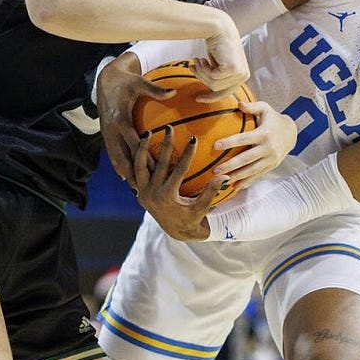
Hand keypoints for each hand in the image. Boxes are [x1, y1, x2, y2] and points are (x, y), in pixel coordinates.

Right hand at [97, 53, 172, 184]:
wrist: (105, 80)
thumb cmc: (126, 81)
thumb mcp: (140, 82)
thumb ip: (156, 90)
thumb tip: (173, 92)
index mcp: (121, 120)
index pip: (134, 143)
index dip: (143, 156)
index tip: (155, 169)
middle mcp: (111, 130)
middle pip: (122, 157)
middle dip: (132, 174)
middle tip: (143, 190)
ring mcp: (106, 134)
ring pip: (115, 159)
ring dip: (125, 173)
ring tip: (135, 190)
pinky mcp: (105, 135)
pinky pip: (112, 154)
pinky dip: (119, 166)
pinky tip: (127, 177)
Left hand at [129, 126, 221, 240]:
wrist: (175, 230)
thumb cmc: (192, 218)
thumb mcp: (202, 207)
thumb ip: (211, 192)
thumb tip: (225, 176)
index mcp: (168, 197)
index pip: (178, 171)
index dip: (187, 154)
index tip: (193, 139)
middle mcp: (152, 194)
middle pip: (158, 164)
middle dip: (165, 145)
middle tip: (169, 128)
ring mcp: (143, 193)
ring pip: (139, 167)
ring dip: (142, 149)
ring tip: (148, 132)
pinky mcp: (138, 192)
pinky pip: (134, 173)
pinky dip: (136, 159)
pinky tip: (140, 144)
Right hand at [194, 18, 248, 101]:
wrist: (218, 28)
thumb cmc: (217, 44)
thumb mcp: (218, 64)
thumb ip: (217, 77)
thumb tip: (209, 89)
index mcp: (242, 75)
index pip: (226, 92)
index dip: (211, 97)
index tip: (197, 99)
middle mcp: (244, 75)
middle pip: (218, 89)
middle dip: (203, 79)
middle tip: (193, 67)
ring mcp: (240, 73)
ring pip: (214, 84)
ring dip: (202, 72)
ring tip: (197, 60)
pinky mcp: (233, 69)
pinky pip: (213, 77)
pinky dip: (204, 68)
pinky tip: (202, 58)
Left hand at [208, 101, 295, 185]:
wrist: (292, 133)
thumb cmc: (273, 118)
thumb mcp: (265, 108)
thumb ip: (252, 106)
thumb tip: (238, 103)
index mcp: (264, 133)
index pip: (244, 139)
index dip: (230, 142)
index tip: (215, 145)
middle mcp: (268, 148)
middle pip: (246, 159)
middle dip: (230, 165)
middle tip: (215, 171)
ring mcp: (271, 159)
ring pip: (251, 170)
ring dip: (236, 177)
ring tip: (221, 181)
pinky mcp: (271, 166)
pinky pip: (257, 175)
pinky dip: (246, 182)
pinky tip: (234, 187)